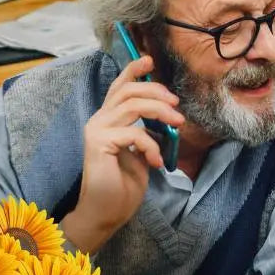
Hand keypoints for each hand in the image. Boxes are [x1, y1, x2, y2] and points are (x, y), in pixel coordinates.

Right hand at [60, 55, 183, 253]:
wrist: (106, 213)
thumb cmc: (123, 187)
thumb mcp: (142, 154)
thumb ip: (148, 133)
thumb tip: (167, 118)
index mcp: (108, 120)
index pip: (119, 86)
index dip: (134, 70)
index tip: (151, 60)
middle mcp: (99, 120)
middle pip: (128, 90)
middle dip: (157, 91)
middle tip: (177, 105)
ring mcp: (96, 130)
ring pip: (131, 104)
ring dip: (160, 111)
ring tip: (177, 123)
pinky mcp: (98, 143)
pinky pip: (133, 132)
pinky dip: (151, 145)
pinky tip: (157, 162)